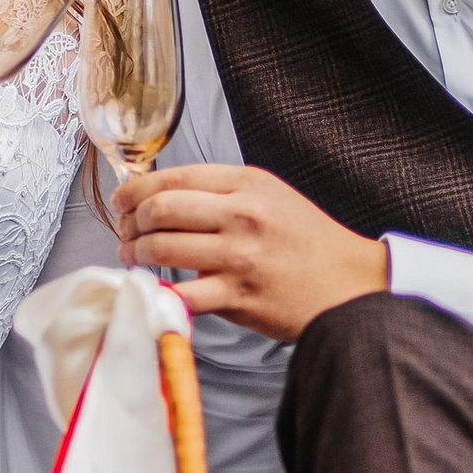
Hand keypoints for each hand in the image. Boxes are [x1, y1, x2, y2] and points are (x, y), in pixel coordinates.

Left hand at [114, 164, 389, 341]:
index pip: (173, 177)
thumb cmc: (308, 242)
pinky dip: (159, 292)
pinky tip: (155, 289)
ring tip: (134, 258)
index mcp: (247, 184)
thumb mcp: (271, 195)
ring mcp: (239, 256)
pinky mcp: (238, 296)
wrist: (349, 284)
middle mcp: (242, 215)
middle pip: (159, 209)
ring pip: (161, 248)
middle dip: (130, 222)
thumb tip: (164, 197)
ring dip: (135, 255)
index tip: (122, 202)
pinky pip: (181, 293)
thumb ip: (223, 192)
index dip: (135, 190)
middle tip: (125, 232)